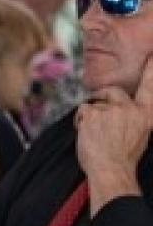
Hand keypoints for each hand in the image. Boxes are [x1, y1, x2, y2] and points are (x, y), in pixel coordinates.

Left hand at [76, 59, 152, 205]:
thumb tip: (122, 110)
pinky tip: (86, 134)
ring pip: (94, 103)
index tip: (152, 55)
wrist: (111, 170)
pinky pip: (83, 110)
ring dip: (91, 115)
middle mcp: (131, 109)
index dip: (151, 70)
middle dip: (104, 97)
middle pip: (113, 91)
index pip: (150, 88)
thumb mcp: (139, 135)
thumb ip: (133, 118)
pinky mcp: (94, 113)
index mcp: (145, 115)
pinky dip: (81, 120)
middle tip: (99, 113)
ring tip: (94, 134)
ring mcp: (112, 110)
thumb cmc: (123, 157)